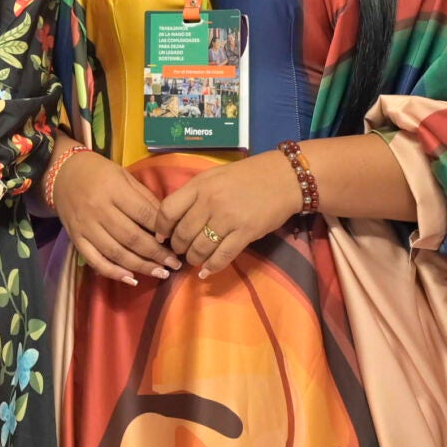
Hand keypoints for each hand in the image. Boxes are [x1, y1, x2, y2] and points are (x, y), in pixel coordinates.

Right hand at [50, 148, 178, 283]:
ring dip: (141, 266)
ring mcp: (86, 226)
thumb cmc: (100, 173)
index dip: (162, 230)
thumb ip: (145, 198)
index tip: (176, 241)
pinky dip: (113, 272)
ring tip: (160, 273)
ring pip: (116, 253)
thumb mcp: (125, 176)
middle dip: (156, 254)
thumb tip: (166, 224)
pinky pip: (95, 260)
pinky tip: (131, 279)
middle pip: (132, 237)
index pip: (143, 214)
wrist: (63, 174)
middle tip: (174, 264)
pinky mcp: (76, 239)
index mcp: (114, 190)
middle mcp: (99, 209)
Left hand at [155, 152, 303, 274]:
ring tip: (194, 259)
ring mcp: (228, 218)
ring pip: (200, 248)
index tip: (162, 236)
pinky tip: (206, 271)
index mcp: (199, 185)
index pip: (167, 210)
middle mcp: (210, 202)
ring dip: (193, 258)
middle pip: (182, 233)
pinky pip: (223, 256)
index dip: (160, 227)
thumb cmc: (247, 176)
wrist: (285, 178)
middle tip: (180, 251)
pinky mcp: (246, 233)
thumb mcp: (214, 176)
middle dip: (178, 247)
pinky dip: (212, 267)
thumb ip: (194, 194)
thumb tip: (174, 218)